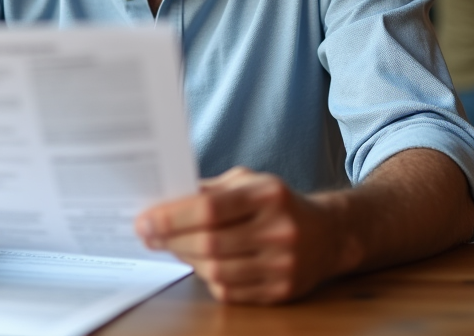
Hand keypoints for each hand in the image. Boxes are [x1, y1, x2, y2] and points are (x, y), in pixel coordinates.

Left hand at [135, 167, 341, 303]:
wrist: (328, 235)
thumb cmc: (277, 203)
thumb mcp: (248, 182)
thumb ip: (209, 190)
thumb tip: (163, 202)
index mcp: (268, 195)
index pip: (210, 209)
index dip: (171, 217)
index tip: (144, 220)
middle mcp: (279, 229)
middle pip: (210, 243)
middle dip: (171, 240)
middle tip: (148, 235)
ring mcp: (283, 264)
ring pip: (217, 271)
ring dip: (186, 260)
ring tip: (171, 247)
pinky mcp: (281, 291)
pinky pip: (230, 291)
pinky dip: (208, 278)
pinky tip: (200, 263)